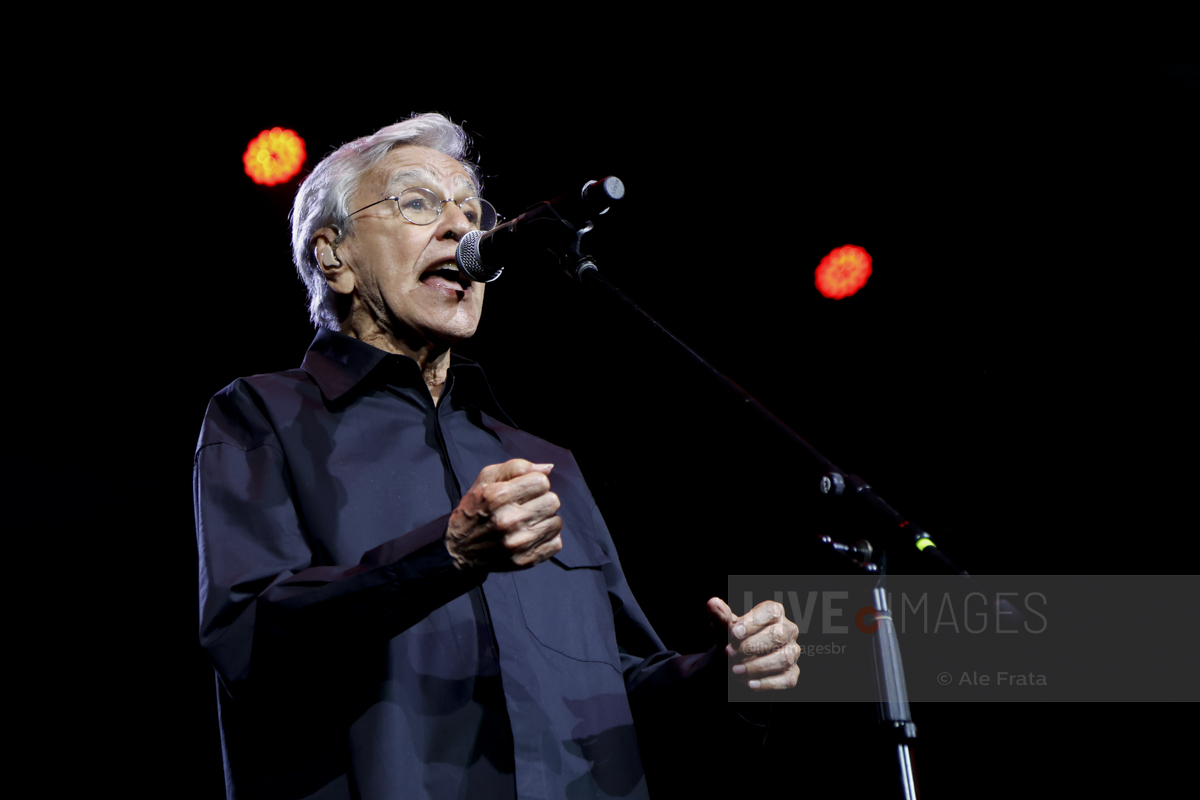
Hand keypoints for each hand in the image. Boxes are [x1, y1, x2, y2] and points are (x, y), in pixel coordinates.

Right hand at [445, 459, 563, 570]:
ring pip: (556, 522)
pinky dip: (547, 538)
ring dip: (545, 520)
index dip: (535, 483)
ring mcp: (518, 543)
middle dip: (542, 500)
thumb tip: (548, 468)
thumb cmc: (474, 508)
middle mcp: (509, 520)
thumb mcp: (486, 479)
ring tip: (529, 521)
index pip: (542, 482)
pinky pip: (556, 543)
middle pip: (553, 501)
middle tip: (528, 506)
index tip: (525, 490)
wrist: (459, 548)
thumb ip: (516, 467)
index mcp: (499, 496)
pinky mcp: (525, 560)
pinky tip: (531, 535)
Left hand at [708, 598, 799, 690]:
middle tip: (730, 654)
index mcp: (774, 613)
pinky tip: (749, 683)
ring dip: (756, 666)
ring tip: (735, 670)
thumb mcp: (724, 630)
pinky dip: (766, 683)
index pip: (771, 612)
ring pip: (783, 658)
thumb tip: (713, 603)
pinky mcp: (792, 673)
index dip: (753, 622)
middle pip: (778, 635)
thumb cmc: (732, 642)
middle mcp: (788, 630)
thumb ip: (721, 617)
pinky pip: (786, 679)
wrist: (731, 666)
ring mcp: (792, 652)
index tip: (733, 633)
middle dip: (751, 646)